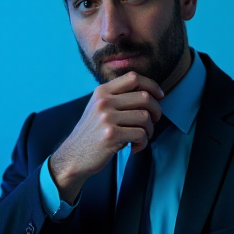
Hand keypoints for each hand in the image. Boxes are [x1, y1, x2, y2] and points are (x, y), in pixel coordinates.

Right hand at [48, 71, 163, 203]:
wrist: (74, 156)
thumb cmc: (92, 133)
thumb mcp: (99, 108)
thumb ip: (118, 98)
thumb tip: (150, 94)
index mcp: (102, 91)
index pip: (133, 77)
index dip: (152, 85)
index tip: (160, 96)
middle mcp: (104, 101)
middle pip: (144, 97)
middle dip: (156, 111)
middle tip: (153, 122)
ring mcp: (106, 118)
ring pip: (145, 117)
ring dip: (150, 130)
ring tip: (142, 137)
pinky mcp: (111, 135)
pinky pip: (140, 134)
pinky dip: (143, 143)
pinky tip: (135, 147)